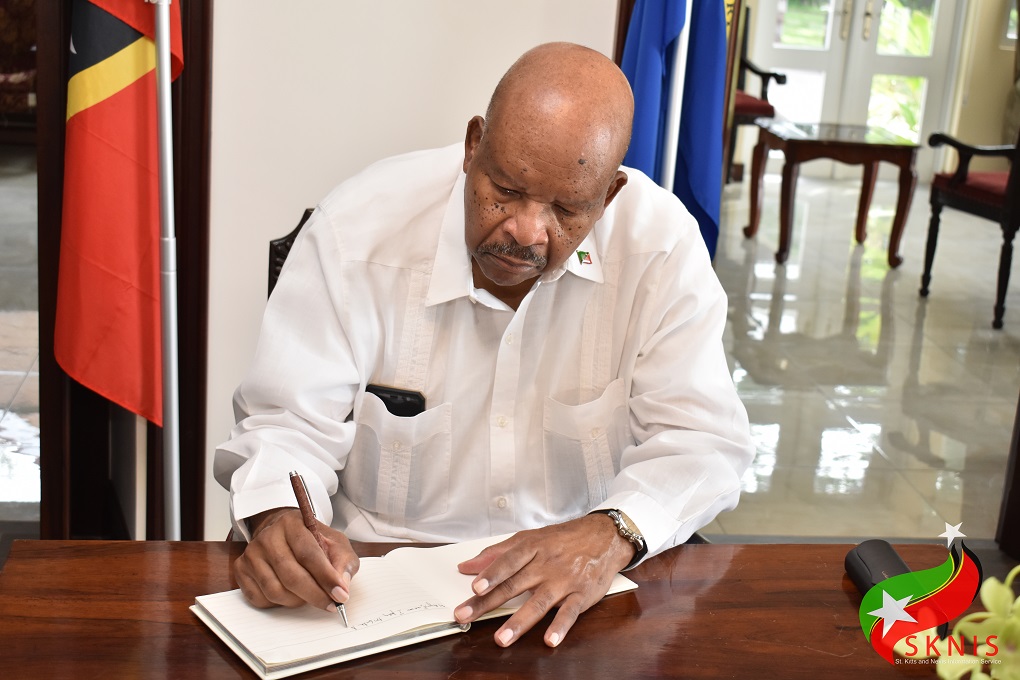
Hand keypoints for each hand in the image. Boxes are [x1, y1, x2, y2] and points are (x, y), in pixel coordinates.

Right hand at [233, 508, 359, 611]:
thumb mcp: (334, 542)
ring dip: (298, 601)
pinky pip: (261, 599)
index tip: (340, 595)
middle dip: (315, 595)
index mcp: (292, 524)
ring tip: (310, 595)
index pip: (309, 554)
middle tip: (331, 605)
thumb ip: (343, 561)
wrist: (282, 533)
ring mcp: (251, 554)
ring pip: (275, 591)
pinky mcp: (241, 569)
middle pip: (291, 576)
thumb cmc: (311, 540)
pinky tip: (290, 593)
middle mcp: (267, 537)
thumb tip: (342, 586)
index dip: (326, 577)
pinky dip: (279, 604)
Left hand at [453, 514, 634, 647]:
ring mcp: (564, 581)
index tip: (474, 587)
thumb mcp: (530, 538)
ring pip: (539, 602)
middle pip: (514, 584)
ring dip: (520, 622)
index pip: (508, 561)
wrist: (604, 537)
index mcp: (532, 548)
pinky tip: (549, 639)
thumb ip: (497, 553)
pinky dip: (560, 626)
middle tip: (466, 616)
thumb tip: (466, 567)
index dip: (491, 574)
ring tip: (501, 638)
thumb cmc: (562, 539)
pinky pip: (570, 612)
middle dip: (488, 602)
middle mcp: (546, 565)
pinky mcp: (581, 595)